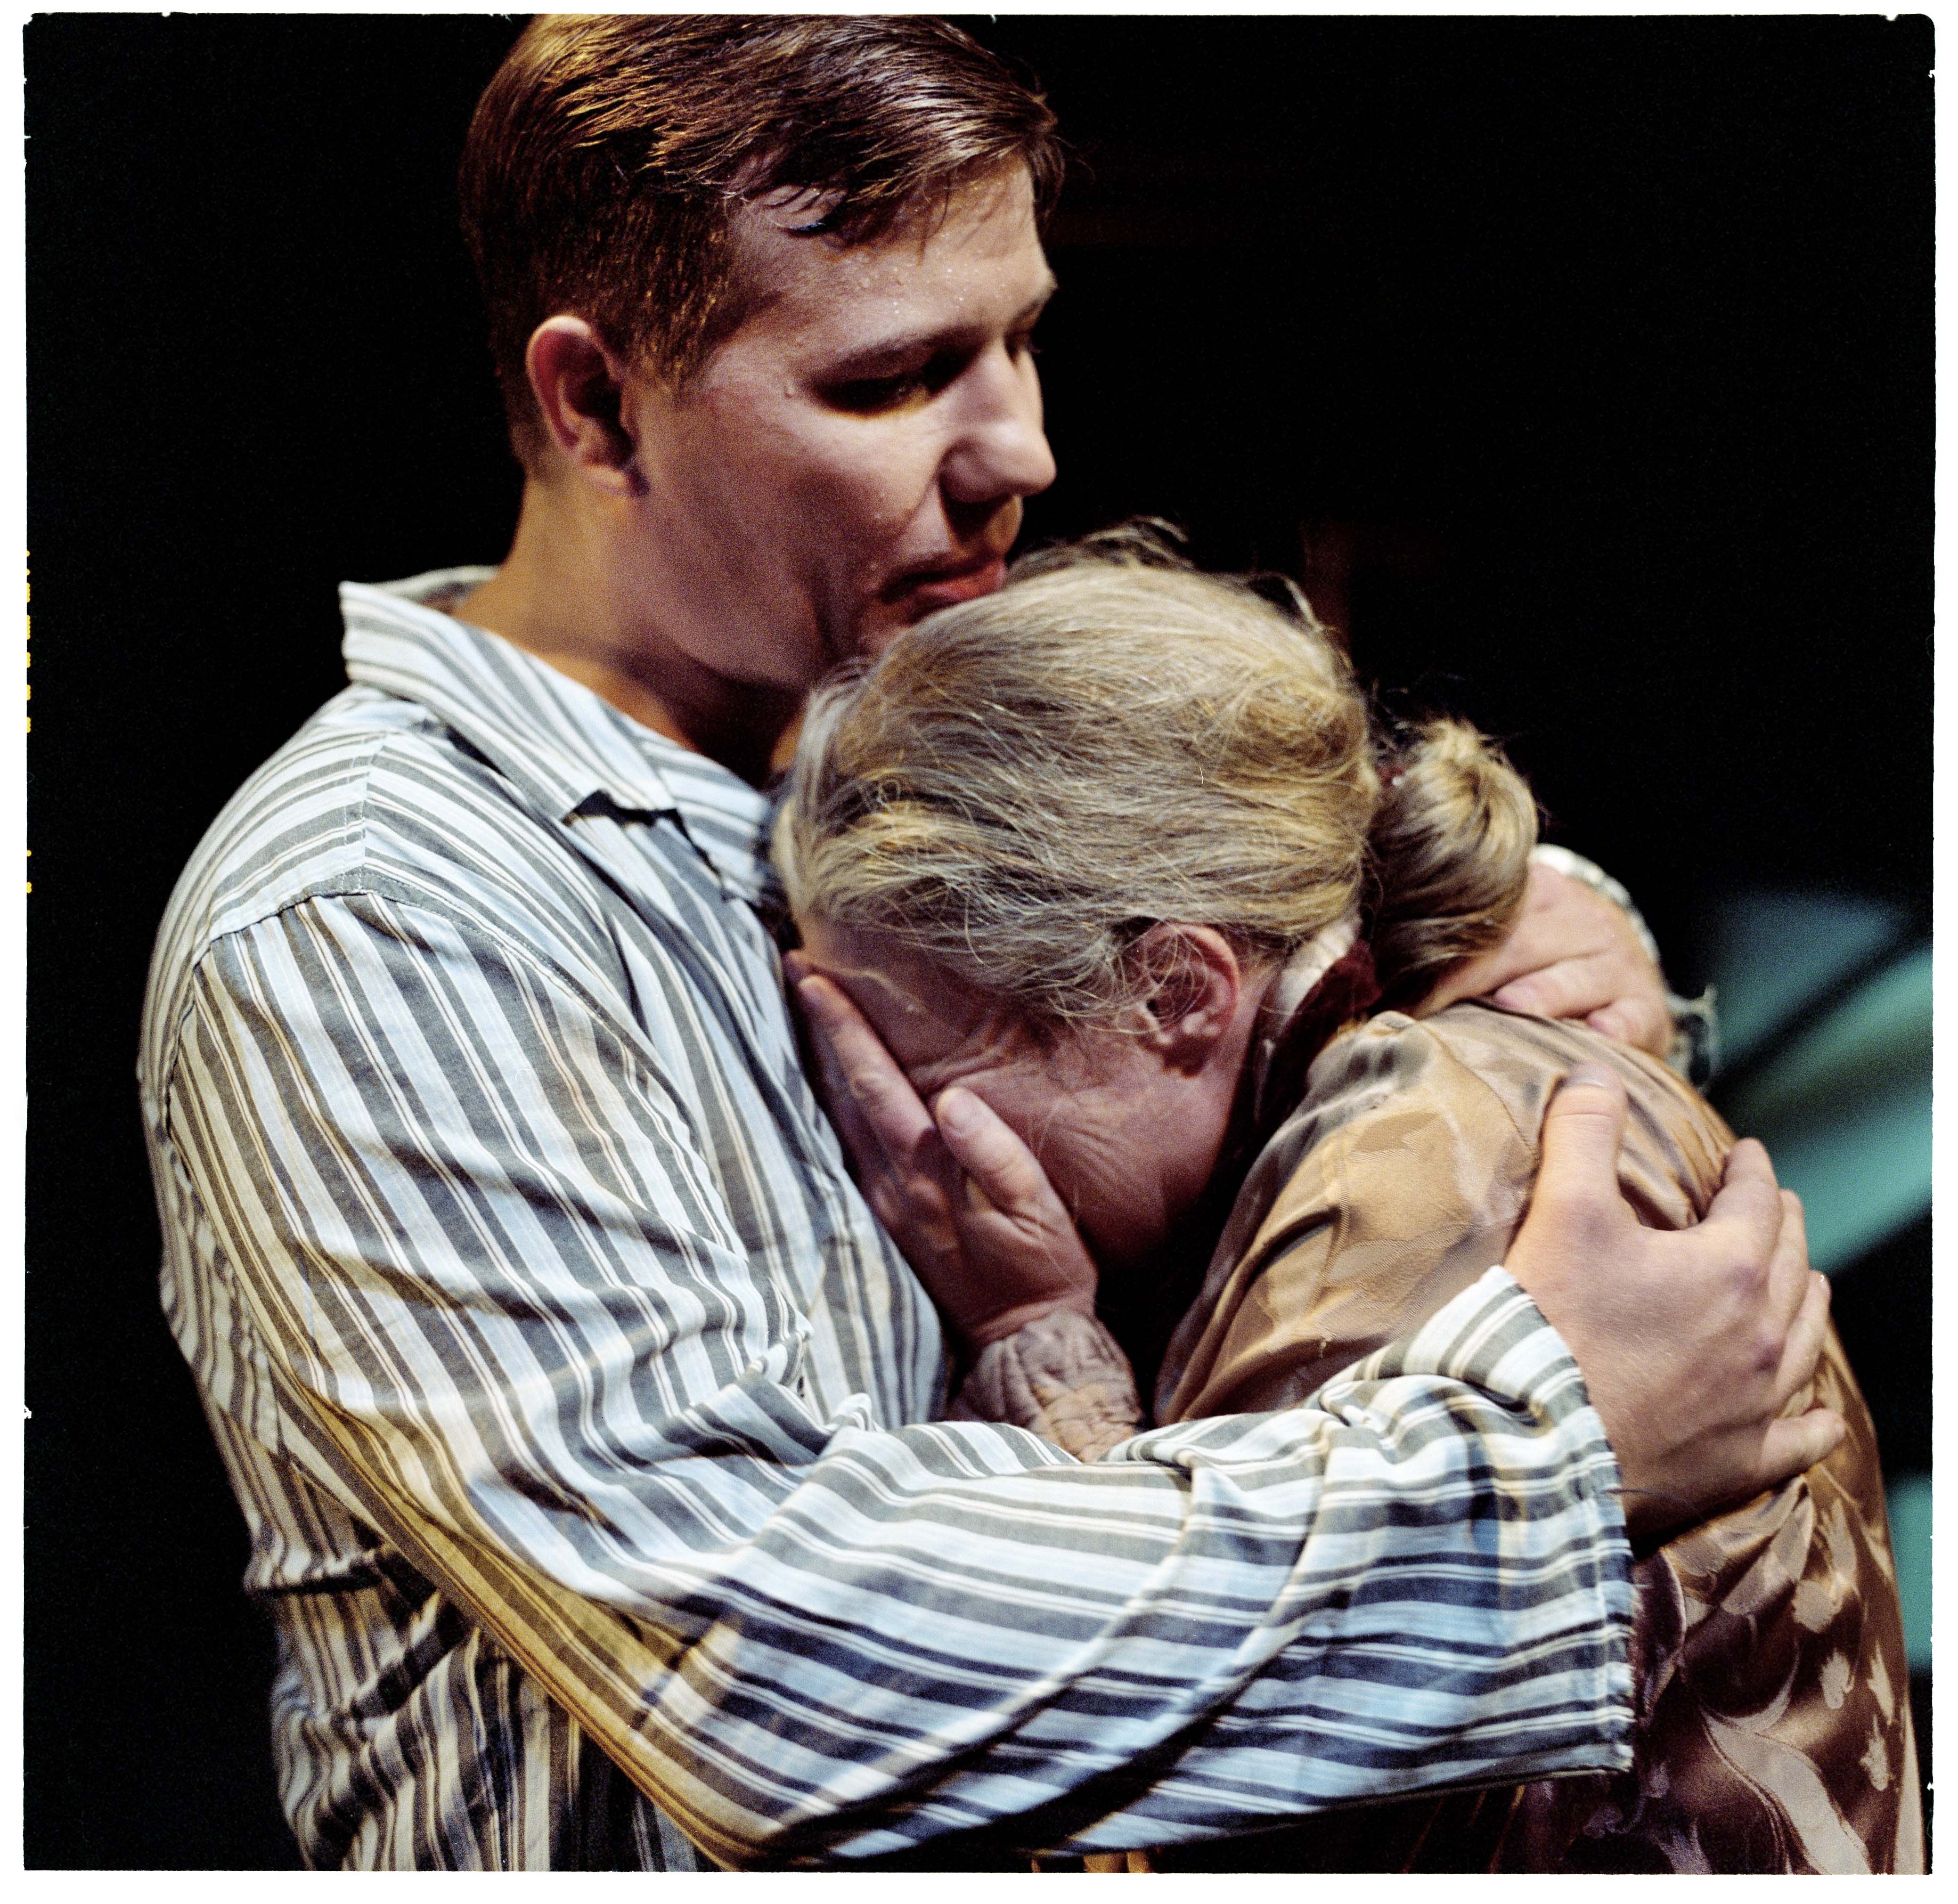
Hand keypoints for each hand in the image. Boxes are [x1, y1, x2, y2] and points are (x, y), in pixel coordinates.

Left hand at [788, 959, 1099, 1348]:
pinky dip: (833, 1102)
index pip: (873, 1082)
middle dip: (818, 1026)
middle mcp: (891, 1184)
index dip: (843, 1026)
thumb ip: (994, 1156)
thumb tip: (954, 1101)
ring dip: (819, 1059)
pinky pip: (847, 1145)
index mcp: (925, 1171)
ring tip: (804, 1007)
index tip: (814, 975)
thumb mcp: (1035, 1211)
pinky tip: (830, 1082)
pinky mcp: (889, 1220)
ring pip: (837, 1115)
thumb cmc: (1044, 1269)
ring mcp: (884, 1203)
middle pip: (842, 1090)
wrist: (1025, 1341)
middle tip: (793, 966)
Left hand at [1421, 862, 1671, 1052]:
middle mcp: (1583, 920)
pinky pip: (1630, 1017)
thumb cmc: (1541, 962)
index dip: (1442, 951)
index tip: (1400, 985)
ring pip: (1578, 975)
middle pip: (1522, 943)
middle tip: (1430, 1008)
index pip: (1485, 915)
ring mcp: (1619, 964)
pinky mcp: (1647, 1009)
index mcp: (1539, 893)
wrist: (1623, 975)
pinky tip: (1594, 1035)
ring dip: (1543, 992)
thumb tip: (1375, 975)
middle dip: (1472, 977)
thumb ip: (1460, 942)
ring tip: (1509, 1007)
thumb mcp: (1509, 934)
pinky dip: (1613, 1027)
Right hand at [1505, 1064, 1841, 1543]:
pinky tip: (1818, 1415)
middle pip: (1791, 1266)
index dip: (1751, 1171)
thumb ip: (1583, 1133)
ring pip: (1806, 1342)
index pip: (1756, 1201)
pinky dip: (1813, 1420)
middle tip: (1774, 1207)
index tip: (1747, 1154)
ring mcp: (1754, 1404)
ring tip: (1804, 1282)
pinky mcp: (1736, 1461)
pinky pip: (1798, 1438)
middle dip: (1784, 1227)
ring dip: (1806, 1302)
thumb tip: (1596, 1074)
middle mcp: (1760, 1335)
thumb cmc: (1549, 1325)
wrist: (1535, 1443)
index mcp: (1727, 1268)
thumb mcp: (1561, 1211)